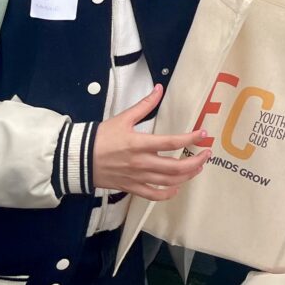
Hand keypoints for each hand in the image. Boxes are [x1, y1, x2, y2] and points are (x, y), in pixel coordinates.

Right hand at [93, 85, 211, 200]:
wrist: (78, 159)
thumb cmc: (100, 137)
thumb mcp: (123, 118)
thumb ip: (144, 105)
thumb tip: (159, 89)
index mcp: (140, 144)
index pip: (172, 142)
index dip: (191, 138)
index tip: (203, 134)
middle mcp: (141, 163)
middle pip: (176, 167)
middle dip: (196, 161)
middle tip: (207, 154)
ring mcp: (137, 177)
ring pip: (168, 182)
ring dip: (187, 176)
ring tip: (197, 168)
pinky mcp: (131, 187)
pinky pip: (153, 195)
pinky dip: (167, 193)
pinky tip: (176, 188)